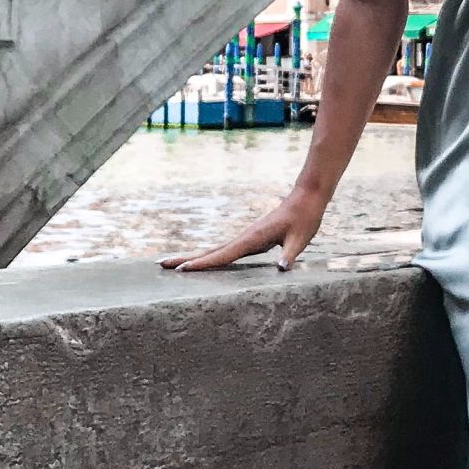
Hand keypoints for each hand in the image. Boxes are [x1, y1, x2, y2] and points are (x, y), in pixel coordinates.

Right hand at [160, 185, 328, 270]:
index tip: (182, 271)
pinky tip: (207, 263)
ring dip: (195, 257)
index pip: (224, 254)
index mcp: (253, 237)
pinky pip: (226, 250)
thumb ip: (290, 255)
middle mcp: (245, 237)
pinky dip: (211, 257)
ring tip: (174, 265)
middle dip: (186, 259)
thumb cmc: (305, 218)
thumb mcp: (301, 239)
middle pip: (211, 251)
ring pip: (216, 250)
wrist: (307, 197)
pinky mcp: (251, 239)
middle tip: (161, 265)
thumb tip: (281, 270)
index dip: (203, 264)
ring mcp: (246, 237)